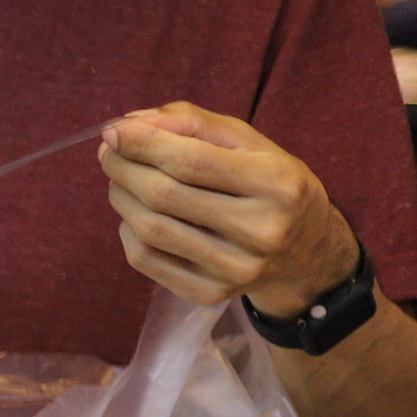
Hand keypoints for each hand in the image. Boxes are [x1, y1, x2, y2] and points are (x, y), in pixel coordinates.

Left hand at [100, 103, 363, 313]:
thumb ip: (193, 123)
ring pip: (149, 229)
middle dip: (124, 168)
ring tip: (120, 179)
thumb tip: (127, 125)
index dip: (142, 143)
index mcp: (277, 184)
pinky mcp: (210, 293)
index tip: (114, 131)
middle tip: (109, 153)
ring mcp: (236, 269)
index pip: (190, 161)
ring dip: (121, 197)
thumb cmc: (271, 184)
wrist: (307, 251)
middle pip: (164, 195)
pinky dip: (128, 230)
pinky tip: (137, 214)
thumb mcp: (250, 143)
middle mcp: (261, 230)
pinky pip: (145, 260)